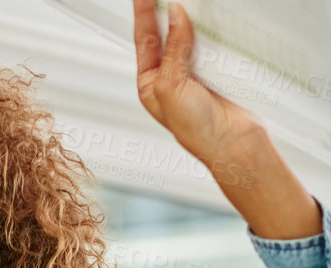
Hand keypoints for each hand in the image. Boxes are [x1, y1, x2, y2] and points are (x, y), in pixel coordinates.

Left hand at [132, 0, 320, 235]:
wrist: (233, 143)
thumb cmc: (197, 131)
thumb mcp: (173, 88)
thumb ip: (174, 50)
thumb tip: (177, 16)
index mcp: (151, 84)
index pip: (144, 40)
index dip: (144, 14)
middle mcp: (169, 76)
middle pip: (166, 33)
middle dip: (165, 10)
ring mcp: (193, 71)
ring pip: (189, 33)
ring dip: (188, 17)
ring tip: (184, 0)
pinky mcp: (215, 68)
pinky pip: (211, 40)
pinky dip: (209, 27)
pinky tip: (208, 16)